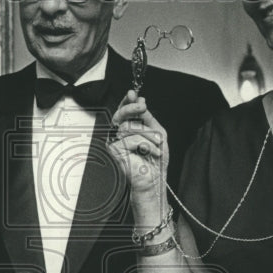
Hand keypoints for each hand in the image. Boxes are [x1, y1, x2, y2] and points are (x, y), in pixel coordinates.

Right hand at [108, 90, 169, 208]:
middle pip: (120, 115)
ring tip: (157, 145)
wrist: (154, 179)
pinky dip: (146, 145)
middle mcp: (119, 135)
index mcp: (129, 129)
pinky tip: (152, 153)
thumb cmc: (155, 161)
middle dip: (131, 108)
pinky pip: (130, 139)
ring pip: (129, 127)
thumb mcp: (158, 133)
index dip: (127, 101)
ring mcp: (115, 143)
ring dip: (148, 135)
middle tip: (142, 106)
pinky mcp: (114, 151)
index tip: (133, 93)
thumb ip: (148, 118)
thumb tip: (141, 102)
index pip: (124, 111)